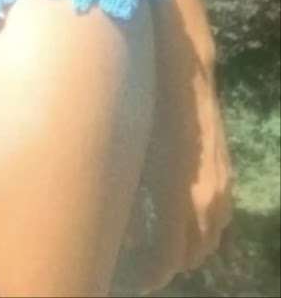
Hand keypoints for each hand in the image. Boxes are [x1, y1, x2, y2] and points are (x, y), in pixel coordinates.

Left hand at [131, 25, 233, 295]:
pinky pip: (222, 215)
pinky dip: (205, 226)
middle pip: (194, 254)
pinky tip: (185, 216)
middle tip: (141, 261)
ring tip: (161, 242)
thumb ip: (128, 202)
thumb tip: (122, 234)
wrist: (184, 72)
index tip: (131, 277)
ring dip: (191, 247)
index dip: (150, 274)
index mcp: (180, 199)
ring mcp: (222, 185)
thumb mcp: (133, 157)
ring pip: (212, 237)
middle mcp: (207, 200)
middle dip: (169, 263)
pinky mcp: (227, 171)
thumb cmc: (148, 107)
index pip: (168, 258)